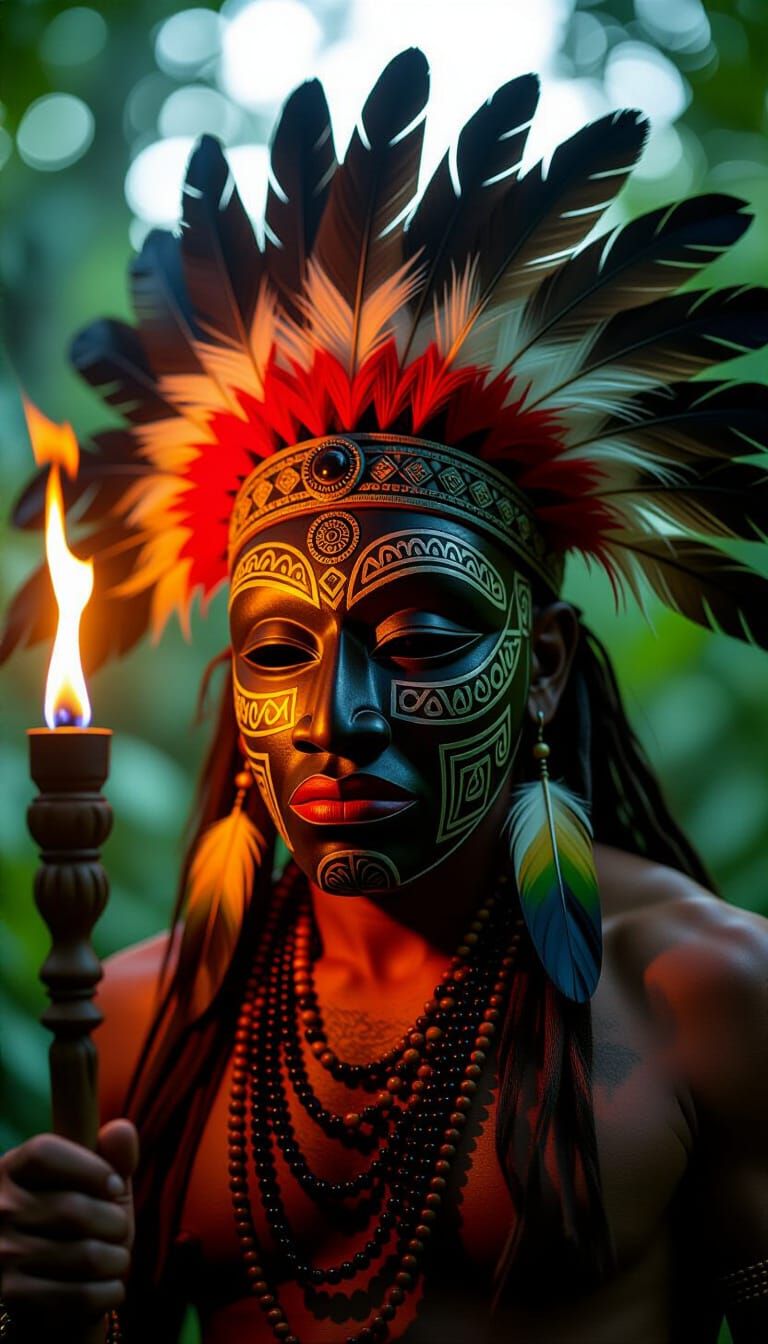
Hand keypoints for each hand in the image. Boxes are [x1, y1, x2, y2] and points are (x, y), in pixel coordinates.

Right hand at [0, 1120, 137, 1334]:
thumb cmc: (77, 1225)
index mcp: (11, 1169)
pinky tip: (111, 1287)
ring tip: (116, 1259)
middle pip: (73, 1209)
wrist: (48, 1288)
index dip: (90, 1168)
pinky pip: (80, 1295)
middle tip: (118, 1230)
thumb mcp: (93, 1184)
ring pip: (84, 1255)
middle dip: (115, 1223)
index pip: (44, 1152)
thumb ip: (111, 1156)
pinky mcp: (12, 1297)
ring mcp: (1, 1255)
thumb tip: (122, 1130)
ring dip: (117, 1260)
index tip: (114, 1187)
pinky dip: (109, 1292)